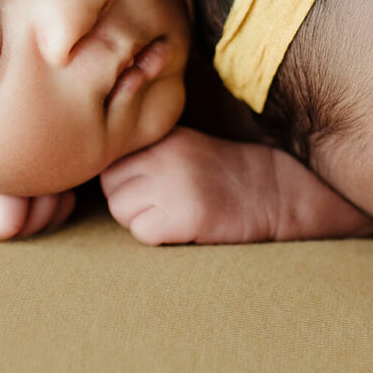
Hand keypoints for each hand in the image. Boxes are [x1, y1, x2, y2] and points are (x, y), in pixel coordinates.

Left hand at [100, 128, 287, 244]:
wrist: (276, 193)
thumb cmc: (225, 176)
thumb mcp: (185, 148)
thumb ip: (147, 152)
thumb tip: (96, 169)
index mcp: (163, 135)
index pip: (111, 159)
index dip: (125, 179)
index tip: (150, 186)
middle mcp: (165, 154)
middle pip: (110, 186)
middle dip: (129, 200)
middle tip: (164, 204)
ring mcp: (175, 183)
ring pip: (121, 210)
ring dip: (141, 220)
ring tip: (176, 214)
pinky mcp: (186, 215)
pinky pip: (142, 233)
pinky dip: (159, 238)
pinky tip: (186, 228)